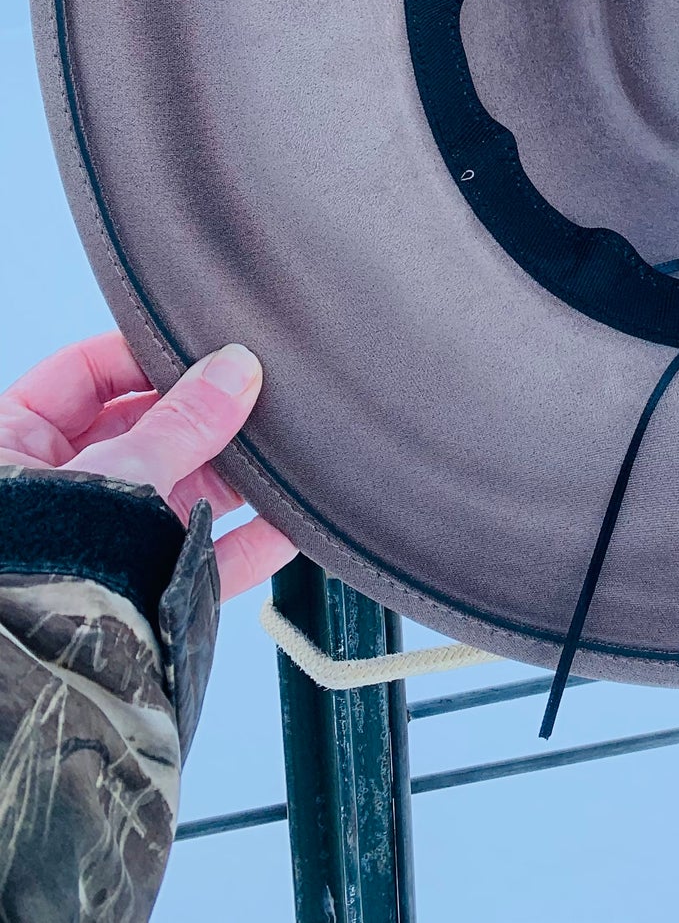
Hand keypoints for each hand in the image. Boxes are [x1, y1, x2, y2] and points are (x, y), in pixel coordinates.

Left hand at [0, 332, 296, 600]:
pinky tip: (290, 521)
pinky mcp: (141, 590)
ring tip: (282, 448)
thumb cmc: (33, 573)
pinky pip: (200, 555)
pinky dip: (246, 539)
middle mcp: (58, 491)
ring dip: (230, 472)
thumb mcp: (116, 473)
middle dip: (200, 413)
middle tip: (256, 391)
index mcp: (14, 447)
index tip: (203, 348)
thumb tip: (237, 368)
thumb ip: (182, 420)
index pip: (82, 373)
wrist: (43, 691)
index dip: (140, 355)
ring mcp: (104, 541)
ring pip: (177, 488)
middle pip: (141, 427)